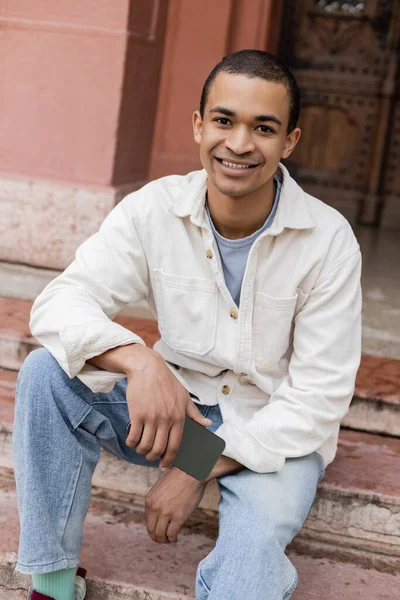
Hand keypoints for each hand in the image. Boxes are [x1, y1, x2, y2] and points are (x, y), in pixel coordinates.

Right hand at [125, 345, 211, 468]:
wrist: (147, 368)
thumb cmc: (166, 382)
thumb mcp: (184, 396)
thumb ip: (194, 413)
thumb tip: (208, 425)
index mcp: (179, 417)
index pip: (175, 446)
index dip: (169, 459)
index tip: (164, 465)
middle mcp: (166, 419)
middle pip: (159, 449)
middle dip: (153, 457)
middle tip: (150, 457)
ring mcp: (151, 418)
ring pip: (145, 446)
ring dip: (141, 451)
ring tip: (140, 448)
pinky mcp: (137, 414)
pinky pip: (134, 437)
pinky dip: (132, 443)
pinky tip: (132, 441)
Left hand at [145, 467, 206, 542]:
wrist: (191, 473)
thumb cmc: (179, 478)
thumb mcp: (161, 487)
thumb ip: (157, 500)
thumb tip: (158, 514)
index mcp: (149, 500)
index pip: (147, 520)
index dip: (153, 528)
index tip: (159, 530)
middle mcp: (155, 508)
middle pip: (151, 530)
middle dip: (156, 537)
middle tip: (162, 539)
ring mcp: (166, 513)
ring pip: (160, 535)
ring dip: (164, 540)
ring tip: (169, 540)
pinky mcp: (178, 517)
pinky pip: (171, 534)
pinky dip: (172, 539)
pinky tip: (176, 538)